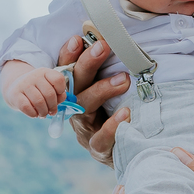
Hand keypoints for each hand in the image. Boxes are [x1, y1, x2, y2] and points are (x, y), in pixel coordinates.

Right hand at [4, 65, 72, 117]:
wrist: (15, 88)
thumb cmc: (37, 91)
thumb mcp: (49, 88)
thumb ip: (58, 94)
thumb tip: (58, 103)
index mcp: (45, 72)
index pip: (58, 79)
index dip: (61, 91)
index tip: (57, 96)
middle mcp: (34, 75)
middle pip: (50, 94)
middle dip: (52, 107)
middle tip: (50, 111)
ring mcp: (23, 84)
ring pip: (39, 102)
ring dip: (43, 112)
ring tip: (42, 114)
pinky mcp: (15, 94)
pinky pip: (27, 107)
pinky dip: (33, 114)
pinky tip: (34, 114)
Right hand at [56, 36, 131, 165]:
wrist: (124, 155)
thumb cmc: (115, 116)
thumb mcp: (110, 93)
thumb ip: (107, 71)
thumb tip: (115, 42)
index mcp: (74, 94)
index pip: (67, 70)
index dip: (69, 55)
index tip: (77, 38)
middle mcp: (74, 109)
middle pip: (75, 84)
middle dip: (87, 63)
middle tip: (102, 46)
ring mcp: (84, 129)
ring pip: (85, 107)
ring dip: (102, 90)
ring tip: (123, 79)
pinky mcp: (97, 148)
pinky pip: (101, 138)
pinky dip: (113, 126)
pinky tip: (127, 113)